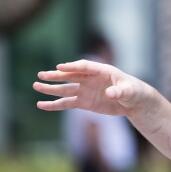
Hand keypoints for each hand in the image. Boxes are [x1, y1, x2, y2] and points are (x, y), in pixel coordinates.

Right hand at [34, 59, 149, 116]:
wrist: (134, 102)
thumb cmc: (134, 91)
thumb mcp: (130, 91)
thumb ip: (120, 91)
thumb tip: (110, 93)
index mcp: (102, 71)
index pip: (84, 67)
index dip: (72, 66)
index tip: (60, 67)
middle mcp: (90, 79)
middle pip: (70, 76)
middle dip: (56, 76)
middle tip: (41, 75)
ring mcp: (86, 90)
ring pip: (65, 89)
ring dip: (51, 89)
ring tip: (36, 86)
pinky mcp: (84, 102)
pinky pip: (67, 103)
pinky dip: (54, 105)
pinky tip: (41, 104)